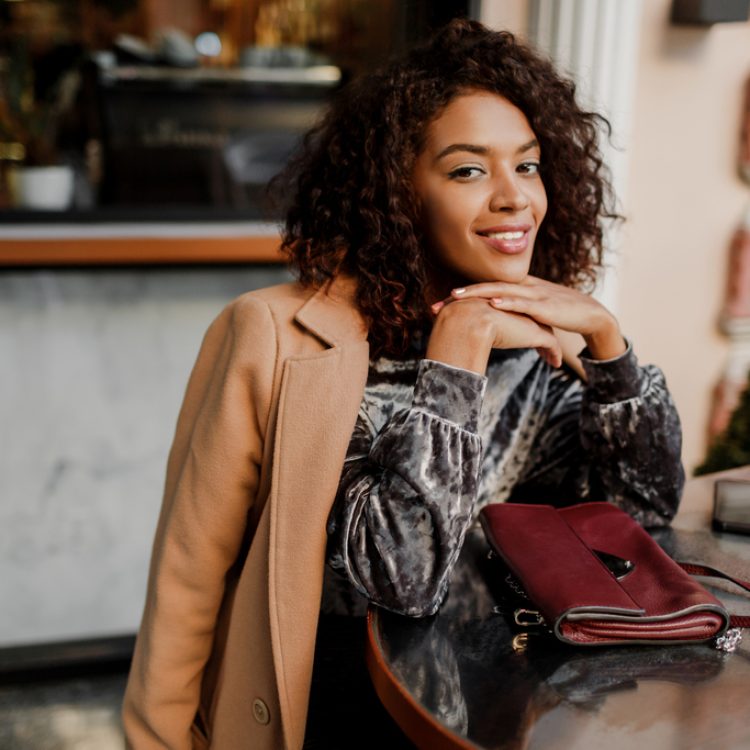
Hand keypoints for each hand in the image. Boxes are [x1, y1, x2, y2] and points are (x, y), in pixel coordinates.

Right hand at [425, 296, 562, 374]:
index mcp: (503, 305)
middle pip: (535, 320)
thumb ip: (463, 330)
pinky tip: (555, 364)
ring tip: (551, 359)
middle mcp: (517, 309)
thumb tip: (452, 341)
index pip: (517, 312)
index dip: (521, 323)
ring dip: (549, 346)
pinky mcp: (535, 333)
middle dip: (540, 331)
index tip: (522, 332)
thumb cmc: (458, 324)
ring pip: (546, 332)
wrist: (466, 322)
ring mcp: (528, 320)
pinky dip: (554, 354)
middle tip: (542, 344)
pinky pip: (551, 345)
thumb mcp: (460, 325)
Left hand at [436, 277, 625, 360]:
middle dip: (461, 294)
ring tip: (455, 296)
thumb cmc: (560, 314)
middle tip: (437, 303)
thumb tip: (492, 324)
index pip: (486, 287)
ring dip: (477, 292)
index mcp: (519, 287)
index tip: (440, 302)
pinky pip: (523, 303)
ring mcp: (534, 295)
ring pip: (500, 290)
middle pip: (487, 286)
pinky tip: (492, 303)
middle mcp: (524, 286)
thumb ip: (514, 315)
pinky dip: (507, 302)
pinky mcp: (546, 306)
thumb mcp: (532, 313)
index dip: (463, 293)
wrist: (591, 315)